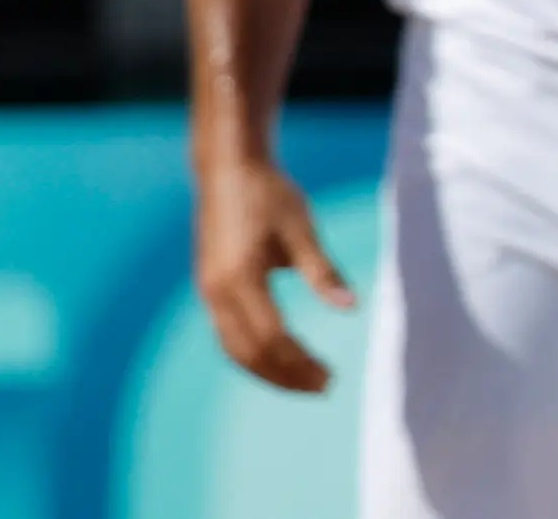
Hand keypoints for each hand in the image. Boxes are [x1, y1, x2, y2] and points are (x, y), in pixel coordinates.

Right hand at [194, 154, 356, 392]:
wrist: (228, 169)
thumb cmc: (268, 193)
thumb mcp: (301, 227)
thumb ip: (322, 269)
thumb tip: (350, 307)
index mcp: (240, 277)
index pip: (272, 337)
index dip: (300, 362)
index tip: (329, 376)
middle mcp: (217, 292)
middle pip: (249, 353)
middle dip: (284, 376)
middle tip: (322, 387)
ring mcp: (208, 292)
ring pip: (234, 349)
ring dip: (267, 371)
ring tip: (303, 381)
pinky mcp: (209, 288)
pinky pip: (227, 335)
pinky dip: (252, 354)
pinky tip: (278, 358)